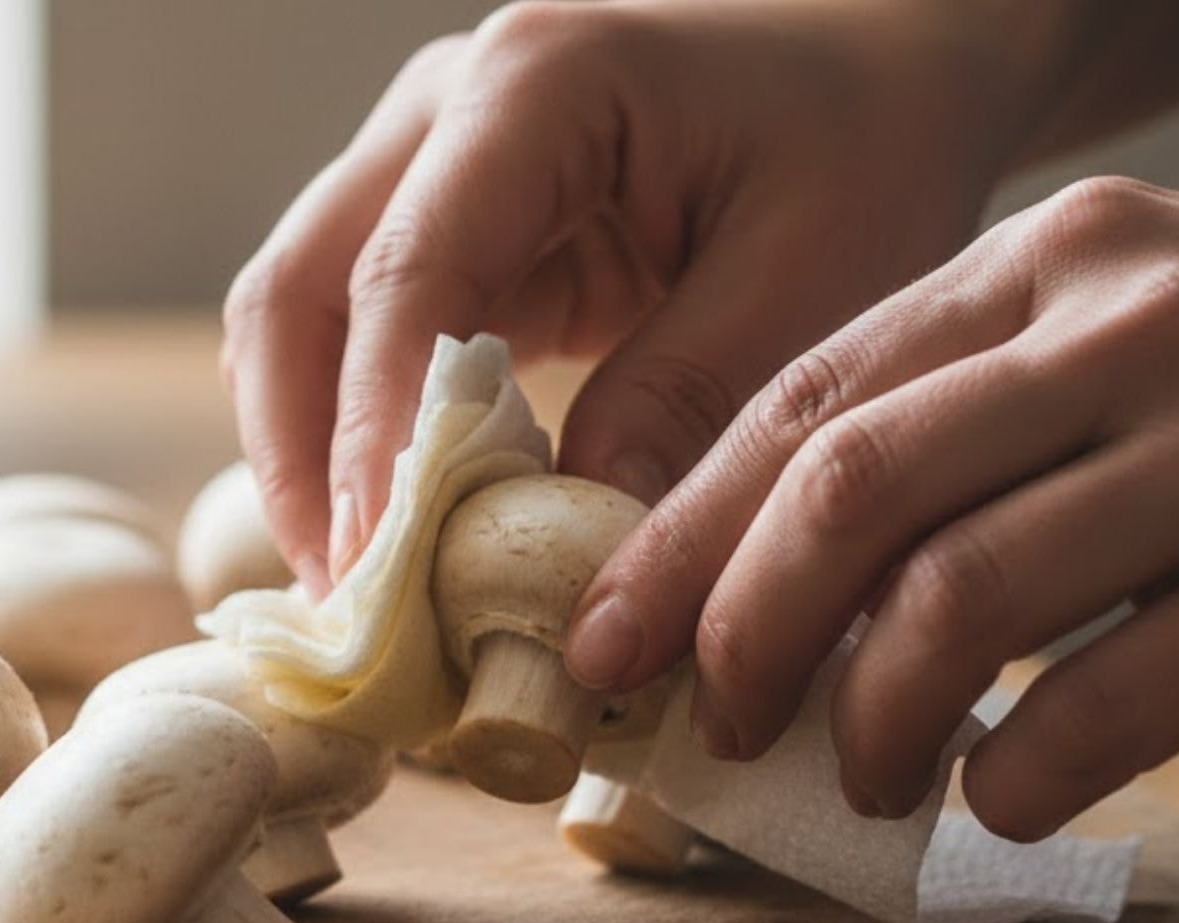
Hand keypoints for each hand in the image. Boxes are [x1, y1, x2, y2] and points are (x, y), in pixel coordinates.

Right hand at [222, 0, 1054, 591]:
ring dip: (308, 454)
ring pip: (300, 314)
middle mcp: (450, 113)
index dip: (377, 430)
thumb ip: (685, 399)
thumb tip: (558, 541)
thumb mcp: (816, 271)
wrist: (878, 65)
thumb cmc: (867, 140)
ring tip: (352, 590)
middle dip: (302, 456)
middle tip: (344, 602)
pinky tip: (390, 534)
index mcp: (539, 89)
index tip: (376, 567)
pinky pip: (357, 337)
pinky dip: (354, 436)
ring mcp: (431, 166)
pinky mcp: (450, 232)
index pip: (409, 271)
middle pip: (300, 288)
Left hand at [567, 176, 1178, 840]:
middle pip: (852, 493)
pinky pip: (1109, 703)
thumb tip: (762, 577)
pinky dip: (1018, 777)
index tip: (609, 634)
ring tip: (866, 778)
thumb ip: (958, 416)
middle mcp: (1129, 329)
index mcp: (1046, 264)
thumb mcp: (1114, 328)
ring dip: (871, 721)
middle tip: (716, 723)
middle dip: (743, 632)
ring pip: (961, 602)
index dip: (680, 534)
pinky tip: (996, 800)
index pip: (806, 400)